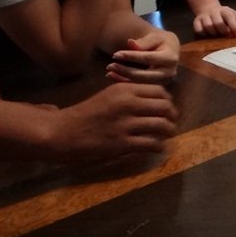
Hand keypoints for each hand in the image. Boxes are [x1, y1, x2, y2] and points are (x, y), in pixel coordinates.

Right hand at [49, 83, 177, 158]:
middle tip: (171, 122)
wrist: (63, 131)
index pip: (160, 91)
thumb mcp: (110, 94)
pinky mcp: (122, 144)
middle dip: (172, 116)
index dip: (168, 101)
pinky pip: (151, 144)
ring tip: (166, 135)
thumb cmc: (87, 113)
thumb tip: (157, 100)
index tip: (167, 108)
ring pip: (162, 126)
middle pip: (165, 107)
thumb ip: (132, 94)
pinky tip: (157, 147)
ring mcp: (126, 124)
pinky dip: (159, 146)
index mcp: (126, 89)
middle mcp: (128, 104)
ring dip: (169, 131)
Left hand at [107, 32, 179, 83]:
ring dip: (123, 77)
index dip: (131, 56)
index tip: (115, 54)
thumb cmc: (161, 41)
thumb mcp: (154, 37)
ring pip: (140, 83)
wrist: (170, 50)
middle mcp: (169, 73)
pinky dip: (124, 82)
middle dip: (125, 71)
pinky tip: (112, 76)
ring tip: (109, 70)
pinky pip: (138, 87)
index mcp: (171, 58)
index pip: (148, 58)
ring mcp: (163, 82)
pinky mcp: (156, 87)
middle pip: (144, 75)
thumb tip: (130, 43)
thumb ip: (143, 42)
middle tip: (109, 65)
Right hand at [192, 2, 235, 36]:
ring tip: (217, 34)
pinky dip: (204, 34)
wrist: (209, 9)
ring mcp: (204, 16)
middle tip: (226, 34)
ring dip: (214, 33)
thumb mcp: (235, 16)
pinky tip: (208, 34)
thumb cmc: (225, 16)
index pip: (229, 16)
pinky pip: (199, 30)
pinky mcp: (196, 21)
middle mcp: (213, 12)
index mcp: (225, 10)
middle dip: (223, 31)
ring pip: (207, 26)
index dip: (233, 25)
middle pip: (218, 22)